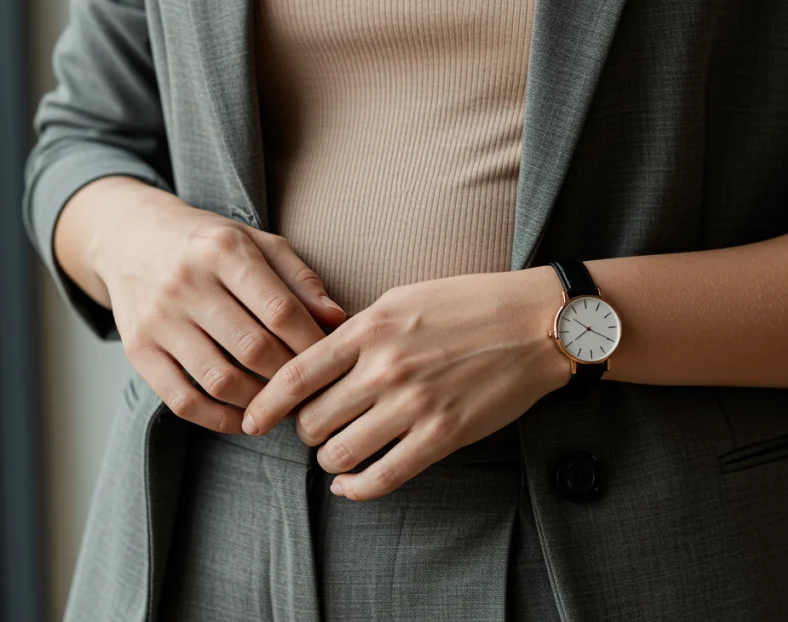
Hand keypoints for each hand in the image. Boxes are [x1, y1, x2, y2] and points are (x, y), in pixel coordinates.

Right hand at [58, 177, 346, 432]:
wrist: (130, 237)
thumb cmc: (211, 244)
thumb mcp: (258, 243)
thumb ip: (300, 280)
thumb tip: (337, 320)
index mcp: (223, 251)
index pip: (280, 310)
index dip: (313, 343)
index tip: (333, 360)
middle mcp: (185, 283)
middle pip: (254, 349)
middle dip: (290, 377)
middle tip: (312, 390)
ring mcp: (158, 319)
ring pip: (220, 380)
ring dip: (259, 403)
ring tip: (283, 406)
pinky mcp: (137, 350)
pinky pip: (182, 401)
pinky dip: (219, 419)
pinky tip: (244, 418)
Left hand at [240, 268, 569, 500]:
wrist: (536, 324)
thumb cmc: (471, 304)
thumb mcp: (404, 299)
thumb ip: (359, 330)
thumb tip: (318, 360)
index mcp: (370, 329)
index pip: (295, 375)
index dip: (265, 405)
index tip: (251, 421)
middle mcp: (384, 368)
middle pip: (312, 421)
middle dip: (305, 432)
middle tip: (316, 430)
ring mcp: (413, 404)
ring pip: (340, 454)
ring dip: (331, 460)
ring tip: (340, 452)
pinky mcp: (442, 435)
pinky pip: (382, 477)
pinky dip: (357, 488)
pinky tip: (352, 484)